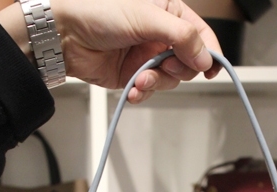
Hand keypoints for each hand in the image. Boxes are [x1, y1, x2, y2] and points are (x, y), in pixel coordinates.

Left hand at [0, 0, 221, 101]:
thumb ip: (181, 35)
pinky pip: (151, 91)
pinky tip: (133, 88)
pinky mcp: (135, 76)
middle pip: (189, 62)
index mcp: (168, 13)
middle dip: (176, 70)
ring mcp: (148, 57)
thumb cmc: (98, 14)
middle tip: (164, 67)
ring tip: (139, 78)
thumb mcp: (146, 17)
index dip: (209, 53)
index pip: (201, 35)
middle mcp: (161, 35)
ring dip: (156, 83)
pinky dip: (144, 93)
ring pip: (170, 80)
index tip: (210, 68)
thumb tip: (205, 56)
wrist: (66, 37)